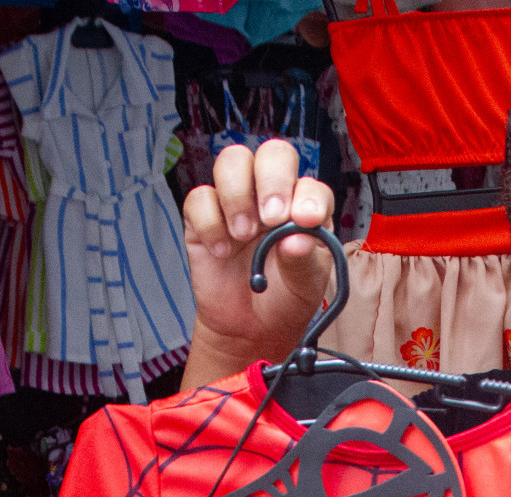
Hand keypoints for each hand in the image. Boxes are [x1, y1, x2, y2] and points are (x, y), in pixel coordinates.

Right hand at [181, 140, 336, 387]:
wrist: (250, 328)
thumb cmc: (284, 298)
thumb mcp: (305, 285)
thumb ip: (304, 260)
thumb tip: (297, 239)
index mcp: (304, 205)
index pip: (310, 182)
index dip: (308, 195)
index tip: (306, 219)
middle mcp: (271, 194)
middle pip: (272, 154)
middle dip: (272, 180)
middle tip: (271, 218)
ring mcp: (237, 201)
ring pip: (232, 161)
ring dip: (238, 195)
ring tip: (244, 235)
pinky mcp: (204, 217)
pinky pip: (200, 198)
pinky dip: (210, 222)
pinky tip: (221, 251)